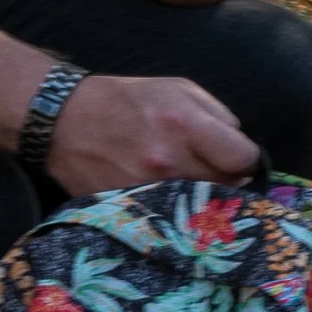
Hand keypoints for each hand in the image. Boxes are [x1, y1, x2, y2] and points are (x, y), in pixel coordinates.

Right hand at [47, 74, 257, 197]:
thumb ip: (217, 115)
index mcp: (185, 124)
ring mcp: (148, 190)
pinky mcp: (130, 210)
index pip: (244, 159)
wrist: (64, 121)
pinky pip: (170, 222)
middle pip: (227, 190)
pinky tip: (168, 200)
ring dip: (204, 203)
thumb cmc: (127, 100)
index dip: (246, 159)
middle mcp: (169, 161)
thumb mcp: (177, 88)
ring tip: (193, 188)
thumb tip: (239, 146)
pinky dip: (175, 215)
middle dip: (228, 183)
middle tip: (216, 175)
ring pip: (201, 212)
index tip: (238, 158)